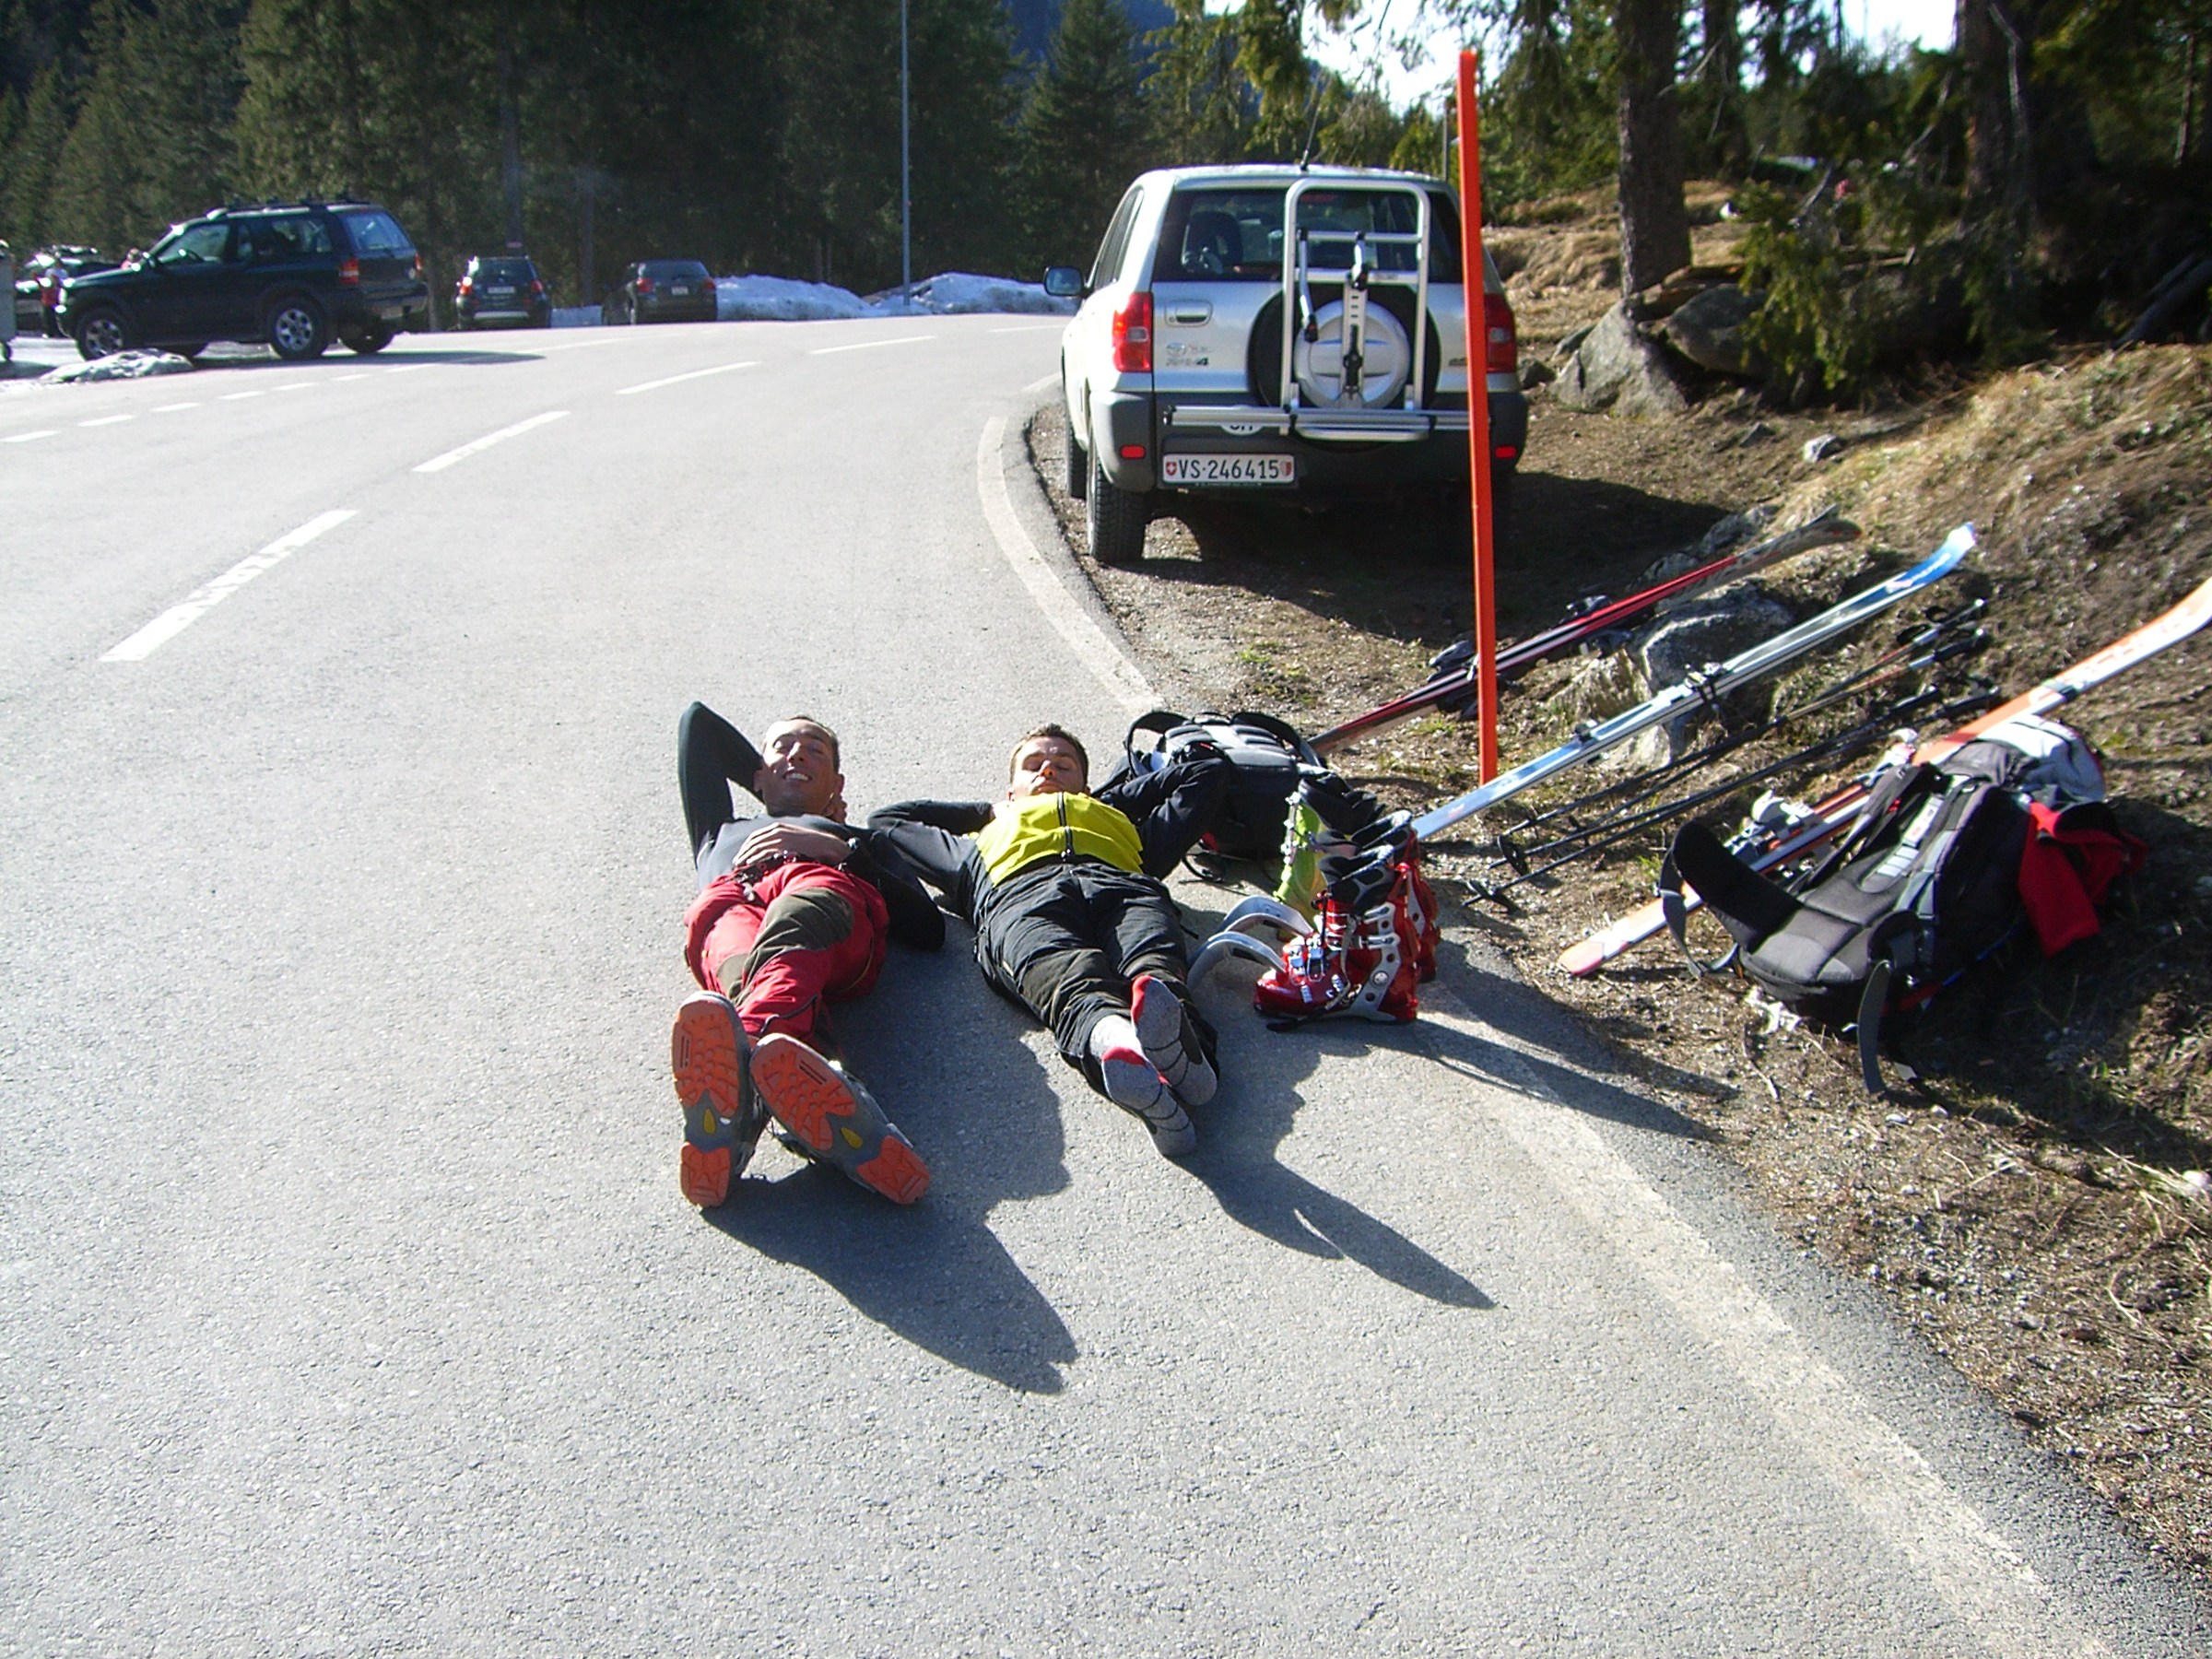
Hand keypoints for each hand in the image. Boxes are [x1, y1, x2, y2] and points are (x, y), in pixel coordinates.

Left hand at [735, 822, 849, 866]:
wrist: (827, 845)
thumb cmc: (812, 845)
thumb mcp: (794, 839)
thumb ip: (781, 843)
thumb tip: (772, 853)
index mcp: (777, 827)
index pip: (756, 836)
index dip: (746, 847)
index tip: (741, 856)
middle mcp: (777, 829)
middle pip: (753, 841)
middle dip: (743, 852)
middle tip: (736, 863)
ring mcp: (781, 837)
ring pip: (757, 846)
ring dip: (746, 856)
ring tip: (740, 866)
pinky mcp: (784, 845)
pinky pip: (765, 852)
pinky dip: (756, 858)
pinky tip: (750, 865)